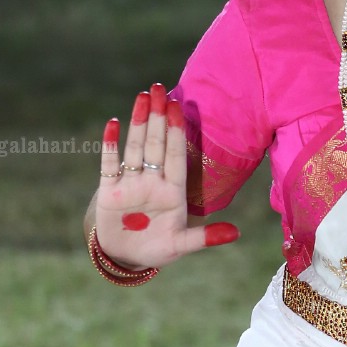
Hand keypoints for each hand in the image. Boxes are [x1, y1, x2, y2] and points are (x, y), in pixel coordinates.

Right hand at [95, 83, 238, 268]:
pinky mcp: (109, 190)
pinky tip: (114, 123)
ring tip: (142, 96)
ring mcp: (131, 183)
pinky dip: (110, 144)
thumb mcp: (181, 245)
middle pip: (156, 144)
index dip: (177, 131)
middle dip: (158, 116)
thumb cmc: (157, 249)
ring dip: (138, 122)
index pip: (176, 155)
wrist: (126, 258)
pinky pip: (109, 163)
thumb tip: (237, 234)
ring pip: (135, 147)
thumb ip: (205, 238)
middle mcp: (153, 181)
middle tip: (159, 88)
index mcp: (173, 191)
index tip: (178, 106)